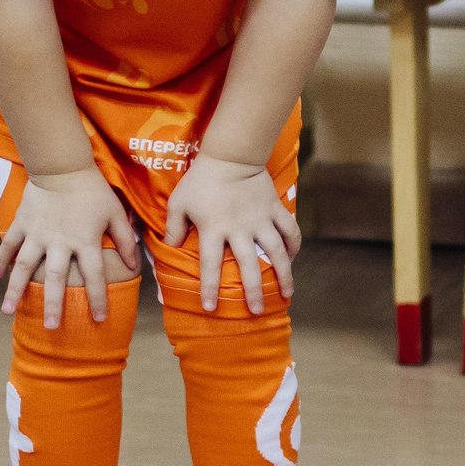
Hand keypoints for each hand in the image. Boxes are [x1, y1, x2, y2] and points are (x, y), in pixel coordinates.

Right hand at [0, 166, 139, 325]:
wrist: (61, 164)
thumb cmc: (92, 189)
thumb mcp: (115, 212)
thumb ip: (124, 239)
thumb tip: (135, 265)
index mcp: (85, 240)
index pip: (95, 275)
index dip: (98, 298)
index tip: (100, 318)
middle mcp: (60, 241)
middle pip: (58, 278)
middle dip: (54, 304)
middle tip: (52, 328)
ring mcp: (37, 233)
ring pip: (25, 266)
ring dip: (16, 289)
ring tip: (7, 311)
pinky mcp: (22, 223)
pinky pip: (9, 245)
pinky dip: (0, 260)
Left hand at [163, 156, 298, 313]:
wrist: (231, 154)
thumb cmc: (200, 179)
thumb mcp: (179, 202)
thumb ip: (173, 227)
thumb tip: (170, 247)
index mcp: (214, 229)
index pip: (210, 265)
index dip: (209, 287)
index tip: (210, 307)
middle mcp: (239, 228)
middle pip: (249, 265)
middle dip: (254, 291)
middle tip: (256, 311)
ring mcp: (261, 219)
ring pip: (276, 252)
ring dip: (283, 275)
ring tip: (287, 294)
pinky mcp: (275, 209)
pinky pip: (290, 230)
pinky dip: (294, 245)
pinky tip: (293, 259)